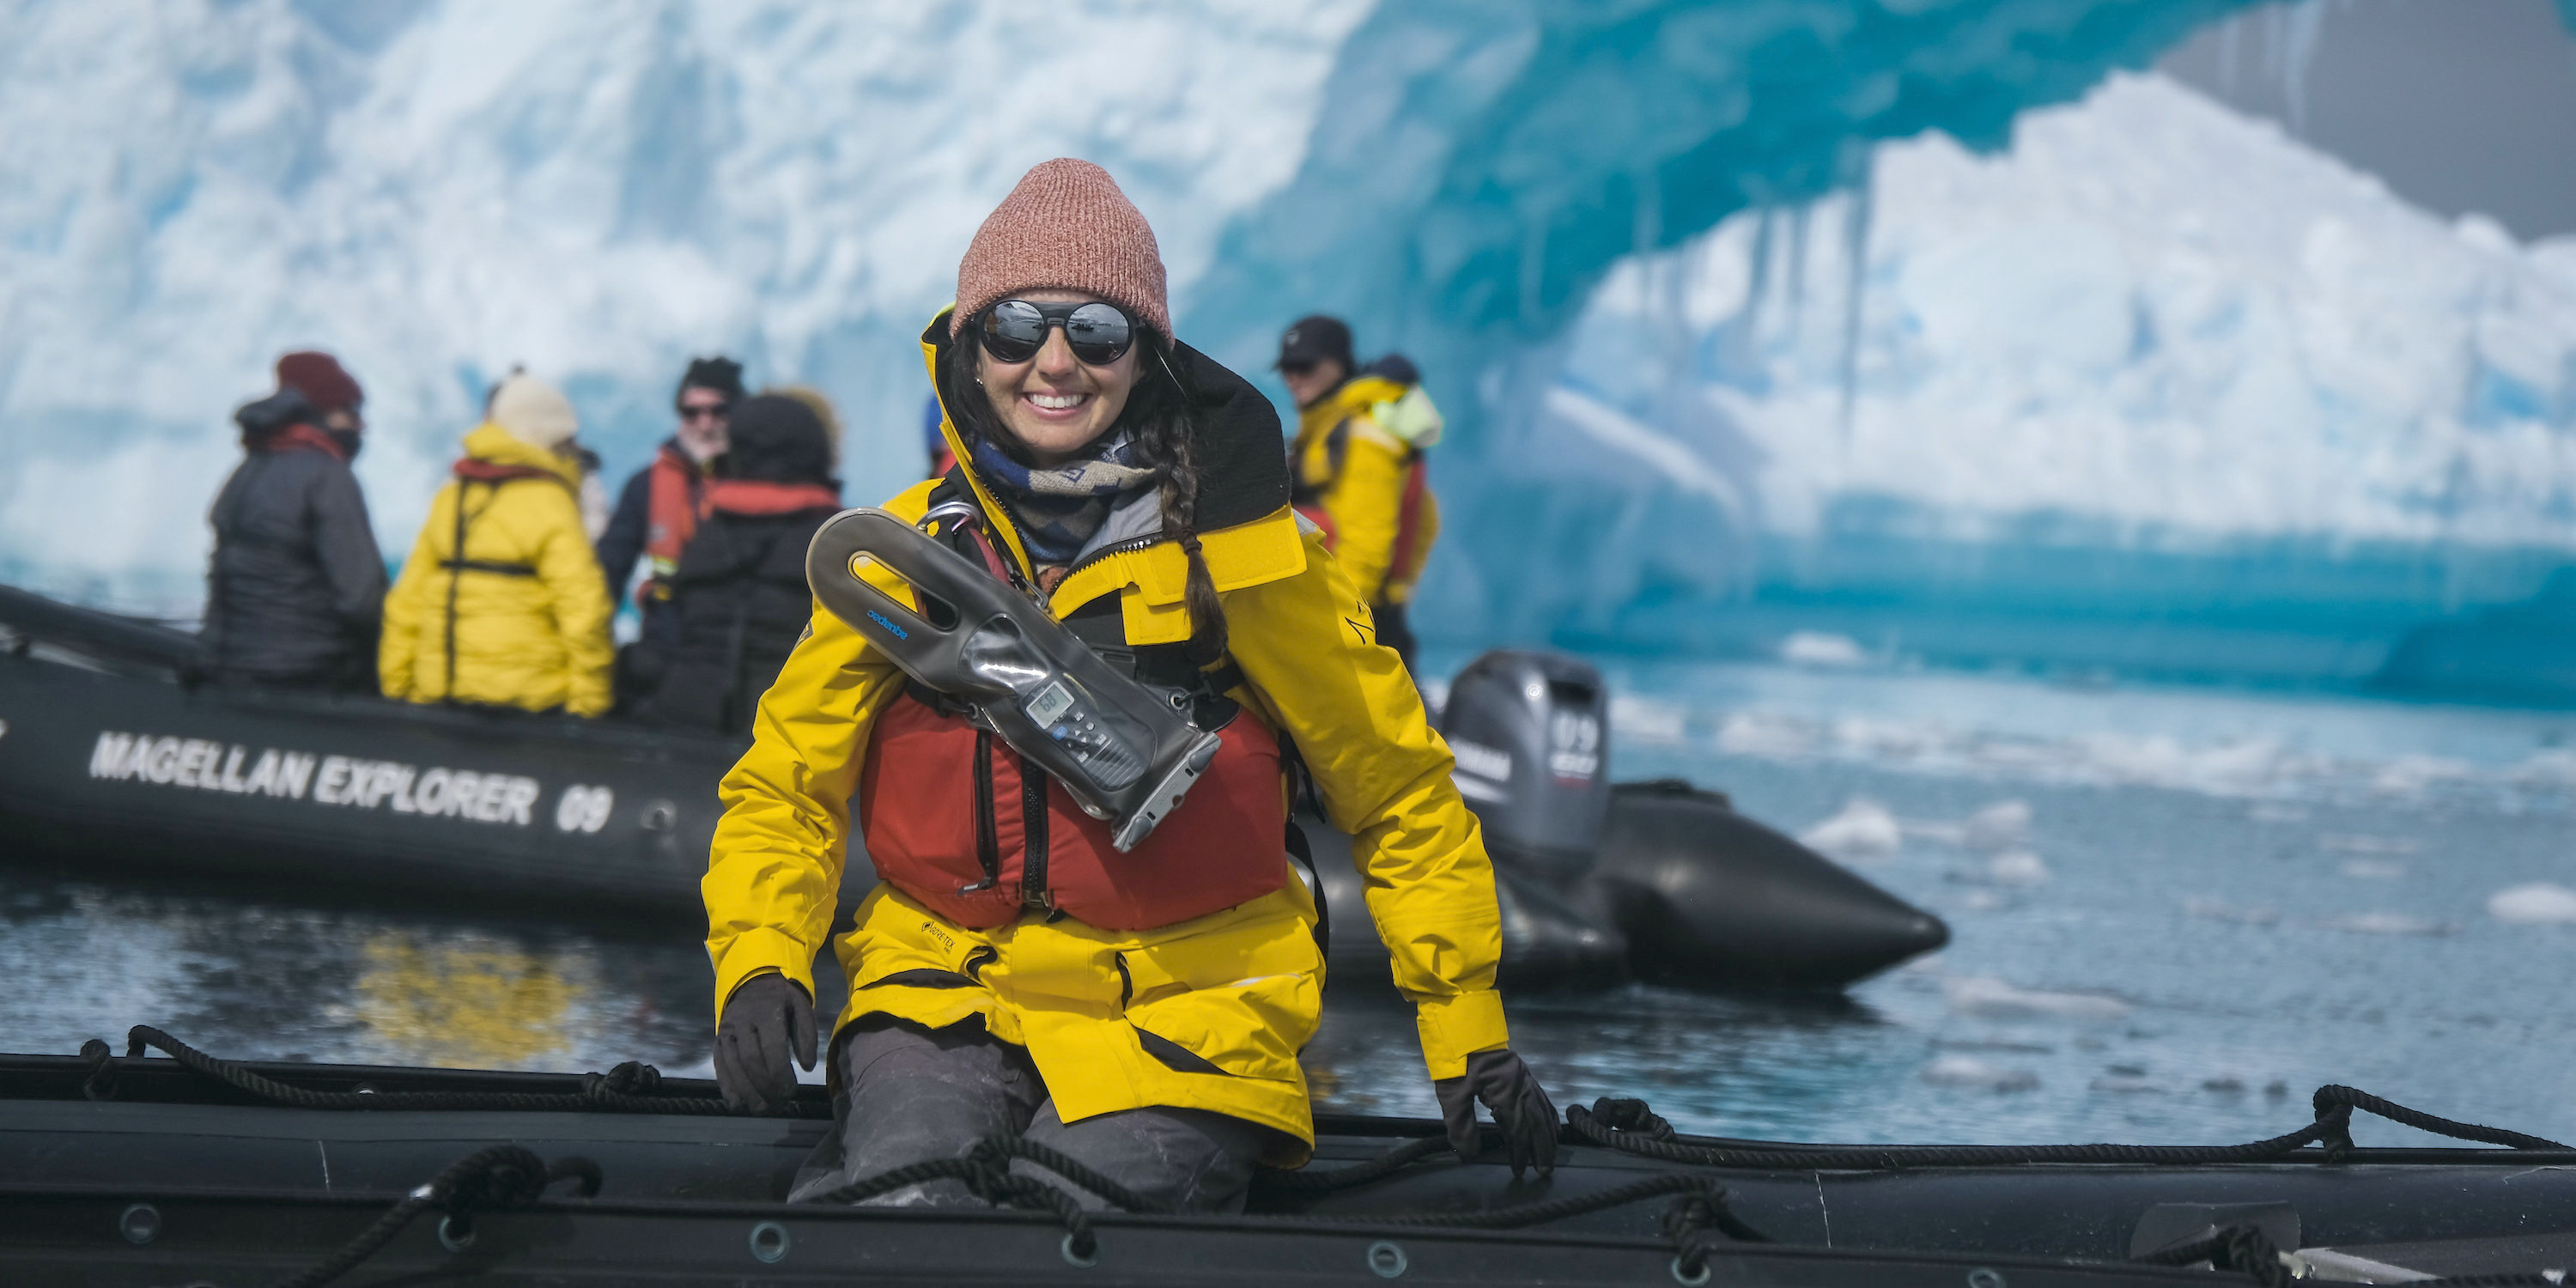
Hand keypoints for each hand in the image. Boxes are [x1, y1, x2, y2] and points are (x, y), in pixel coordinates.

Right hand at [713, 973, 815, 1113]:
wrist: (753, 982)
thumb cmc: (783, 1000)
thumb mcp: (802, 1008)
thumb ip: (807, 1036)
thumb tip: (807, 1067)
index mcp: (766, 1012)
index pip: (772, 1048)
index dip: (781, 1074)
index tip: (791, 1092)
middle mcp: (742, 1022)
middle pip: (751, 1061)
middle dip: (765, 1086)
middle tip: (779, 1104)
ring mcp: (726, 1031)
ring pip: (733, 1066)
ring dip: (747, 1092)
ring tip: (762, 1109)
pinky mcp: (717, 1040)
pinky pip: (719, 1066)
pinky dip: (727, 1087)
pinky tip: (737, 1104)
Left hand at [1434, 1047, 1557, 1177]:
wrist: (1461, 1028)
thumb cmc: (1455, 1061)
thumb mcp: (1451, 1095)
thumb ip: (1461, 1127)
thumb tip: (1470, 1156)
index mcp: (1506, 1093)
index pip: (1518, 1130)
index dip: (1520, 1153)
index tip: (1520, 1172)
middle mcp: (1522, 1087)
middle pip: (1537, 1123)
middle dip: (1542, 1149)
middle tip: (1545, 1172)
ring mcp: (1525, 1079)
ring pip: (1542, 1111)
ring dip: (1548, 1135)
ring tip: (1551, 1156)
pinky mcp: (1523, 1074)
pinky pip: (1542, 1098)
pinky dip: (1549, 1115)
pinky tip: (1553, 1127)